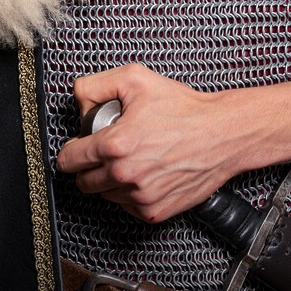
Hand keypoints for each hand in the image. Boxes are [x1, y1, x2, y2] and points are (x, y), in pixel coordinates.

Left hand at [54, 65, 290, 224]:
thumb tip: (78, 99)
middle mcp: (125, 175)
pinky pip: (127, 207)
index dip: (71, 150)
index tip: (77, 147)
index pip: (69, 160)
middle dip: (89, 166)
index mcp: (115, 145)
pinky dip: (130, 194)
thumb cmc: (184, 108)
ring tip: (132, 158)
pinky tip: (145, 173)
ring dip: (110, 180)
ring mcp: (140, 197)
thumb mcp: (136, 79)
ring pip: (105, 195)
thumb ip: (96, 85)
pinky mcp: (154, 212)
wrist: (222, 134)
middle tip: (106, 151)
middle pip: (83, 182)